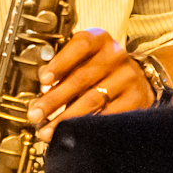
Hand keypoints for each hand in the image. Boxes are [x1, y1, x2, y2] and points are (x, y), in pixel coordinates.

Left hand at [26, 28, 152, 140]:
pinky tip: (73, 133)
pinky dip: (88, 126)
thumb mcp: (82, 58)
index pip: (80, 46)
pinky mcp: (136, 99)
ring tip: (47, 131)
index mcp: (99, 40)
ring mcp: (128, 78)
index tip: (43, 81)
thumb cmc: (99, 66)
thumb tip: (42, 86)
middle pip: (81, 78)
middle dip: (54, 100)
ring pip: (93, 100)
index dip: (60, 63)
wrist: (137, 76)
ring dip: (66, 118)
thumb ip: (63, 67)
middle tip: (35, 115)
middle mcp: (116, 56)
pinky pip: (108, 116)